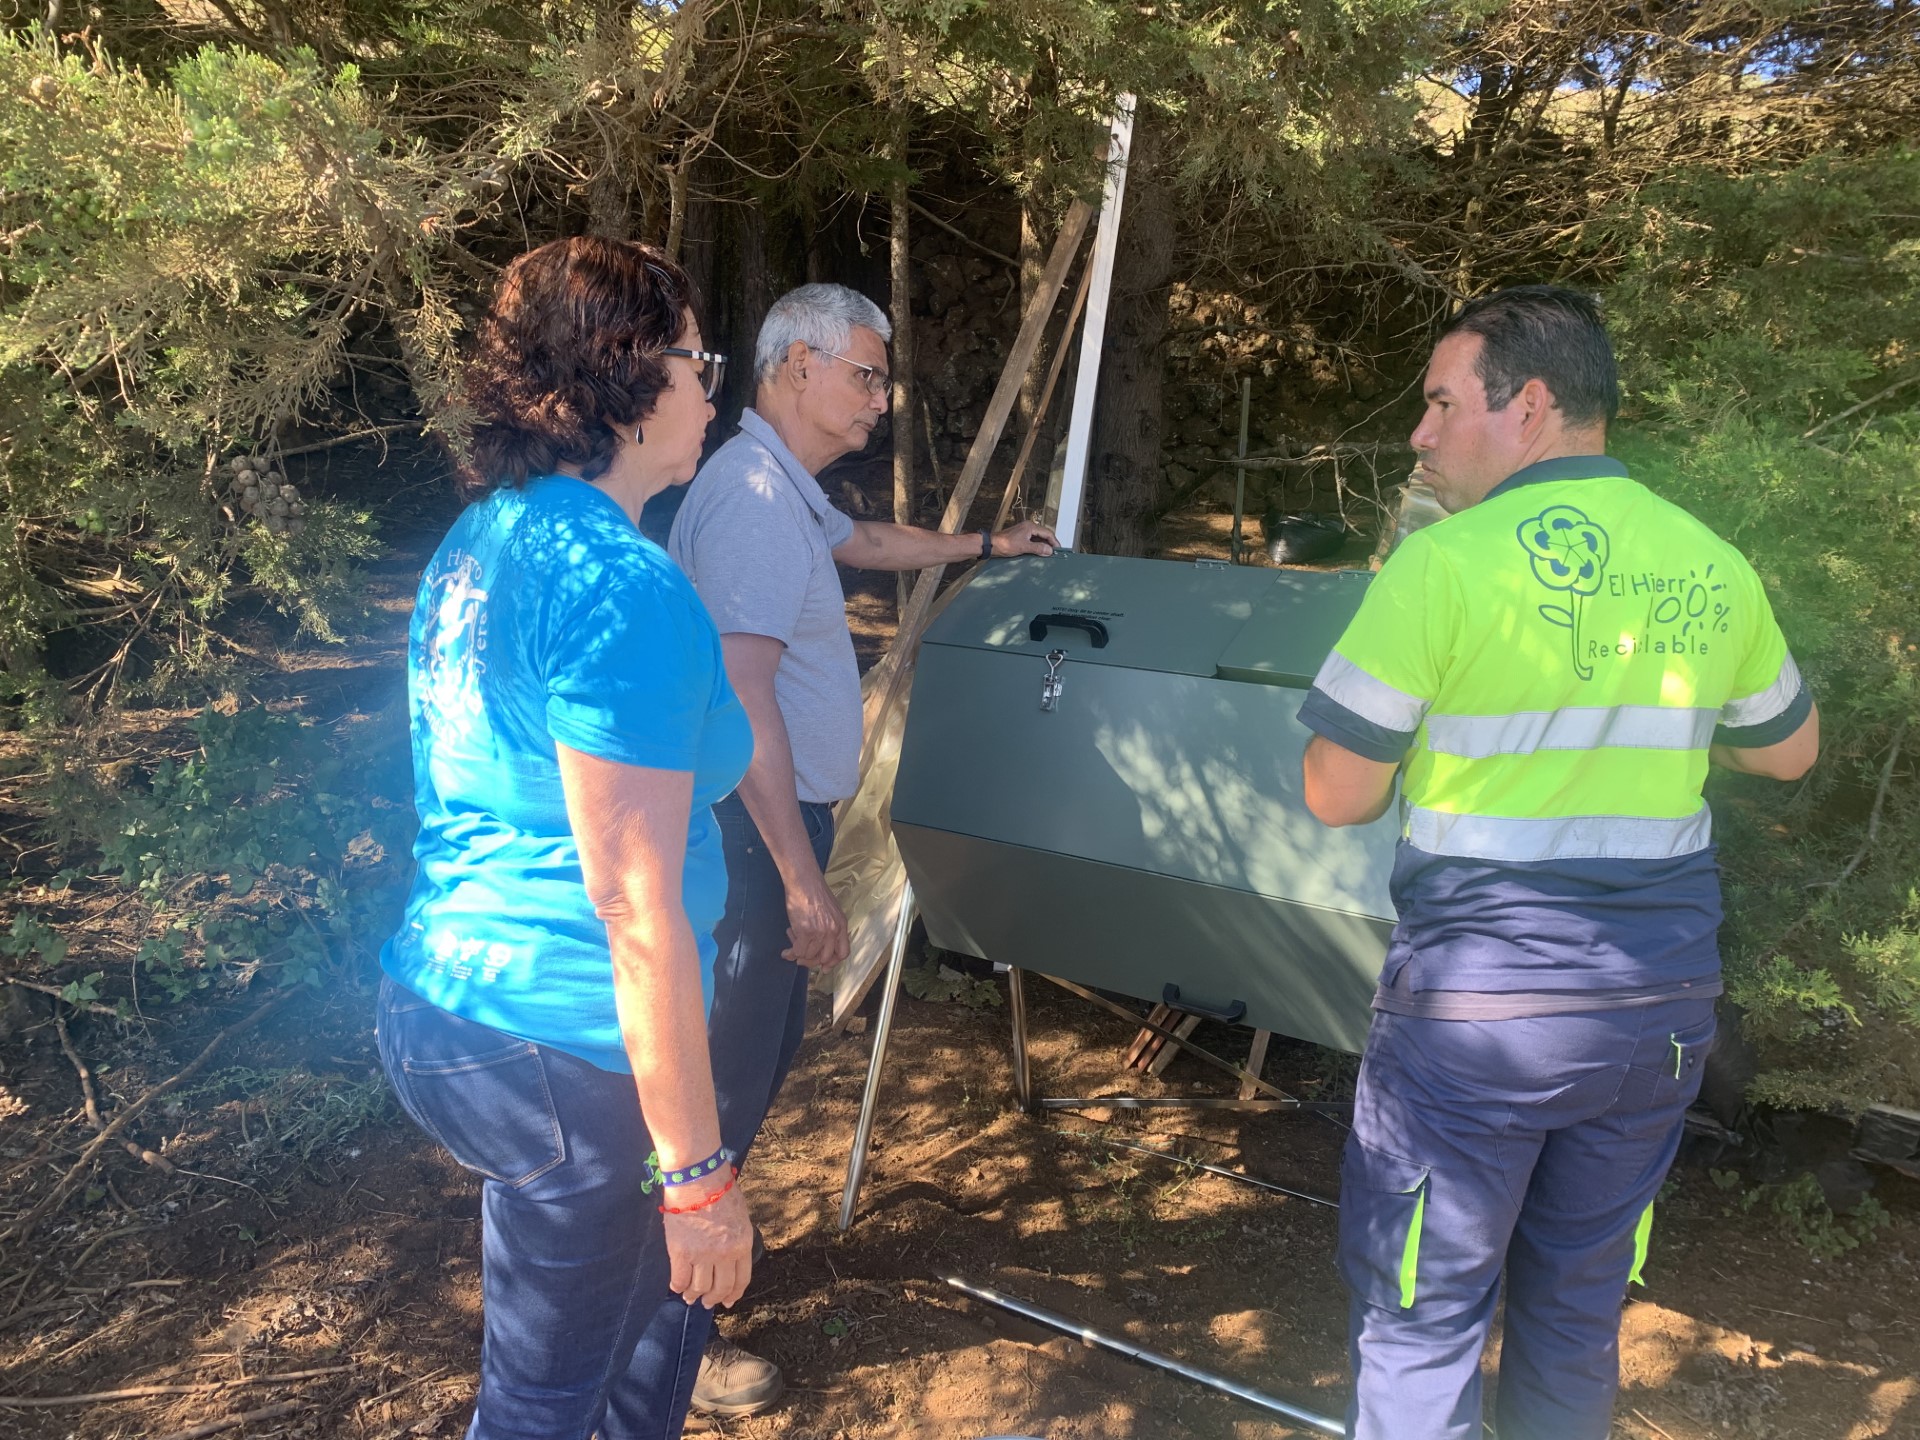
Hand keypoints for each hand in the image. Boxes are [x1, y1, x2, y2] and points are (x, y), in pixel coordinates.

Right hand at [663, 1177, 752, 1308]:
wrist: (698, 1178)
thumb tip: (731, 1257)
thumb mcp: (740, 1217)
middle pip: (720, 1288)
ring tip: (690, 1297)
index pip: (741, 1279)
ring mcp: (702, 1255)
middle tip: (707, 1303)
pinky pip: (679, 1278)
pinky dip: (678, 1286)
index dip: (734, 1294)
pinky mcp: (680, 1252)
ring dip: (694, 1295)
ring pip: (699, 1287)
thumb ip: (737, 1239)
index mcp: (742, 1244)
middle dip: (713, 1299)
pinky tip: (676, 1286)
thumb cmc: (720, 1190)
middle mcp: (724, 1254)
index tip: (728, 1302)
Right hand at [782, 865, 848, 970]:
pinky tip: (786, 952)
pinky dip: (791, 953)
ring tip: (792, 942)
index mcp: (841, 925)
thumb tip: (821, 941)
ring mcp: (820, 933)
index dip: (833, 962)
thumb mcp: (830, 909)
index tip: (824, 967)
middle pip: (825, 958)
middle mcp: (833, 931)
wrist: (804, 881)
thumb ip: (830, 926)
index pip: (843, 952)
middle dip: (812, 961)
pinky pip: (798, 951)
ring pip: (809, 955)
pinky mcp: (805, 932)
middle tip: (801, 958)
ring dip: (799, 953)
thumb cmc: (814, 891)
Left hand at [992, 520, 1057, 556]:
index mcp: (1030, 526)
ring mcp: (1024, 531)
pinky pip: (1032, 540)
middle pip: (1044, 534)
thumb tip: (1050, 550)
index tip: (1058, 550)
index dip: (1054, 542)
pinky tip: (1038, 552)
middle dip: (1050, 543)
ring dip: (1043, 545)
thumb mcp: (1024, 547)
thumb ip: (1038, 548)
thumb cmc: (1005, 544)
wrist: (991, 544)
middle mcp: (1028, 527)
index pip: (1047, 533)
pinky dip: (1037, 546)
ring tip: (1047, 554)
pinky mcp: (1020, 536)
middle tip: (1055, 553)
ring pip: (1038, 538)